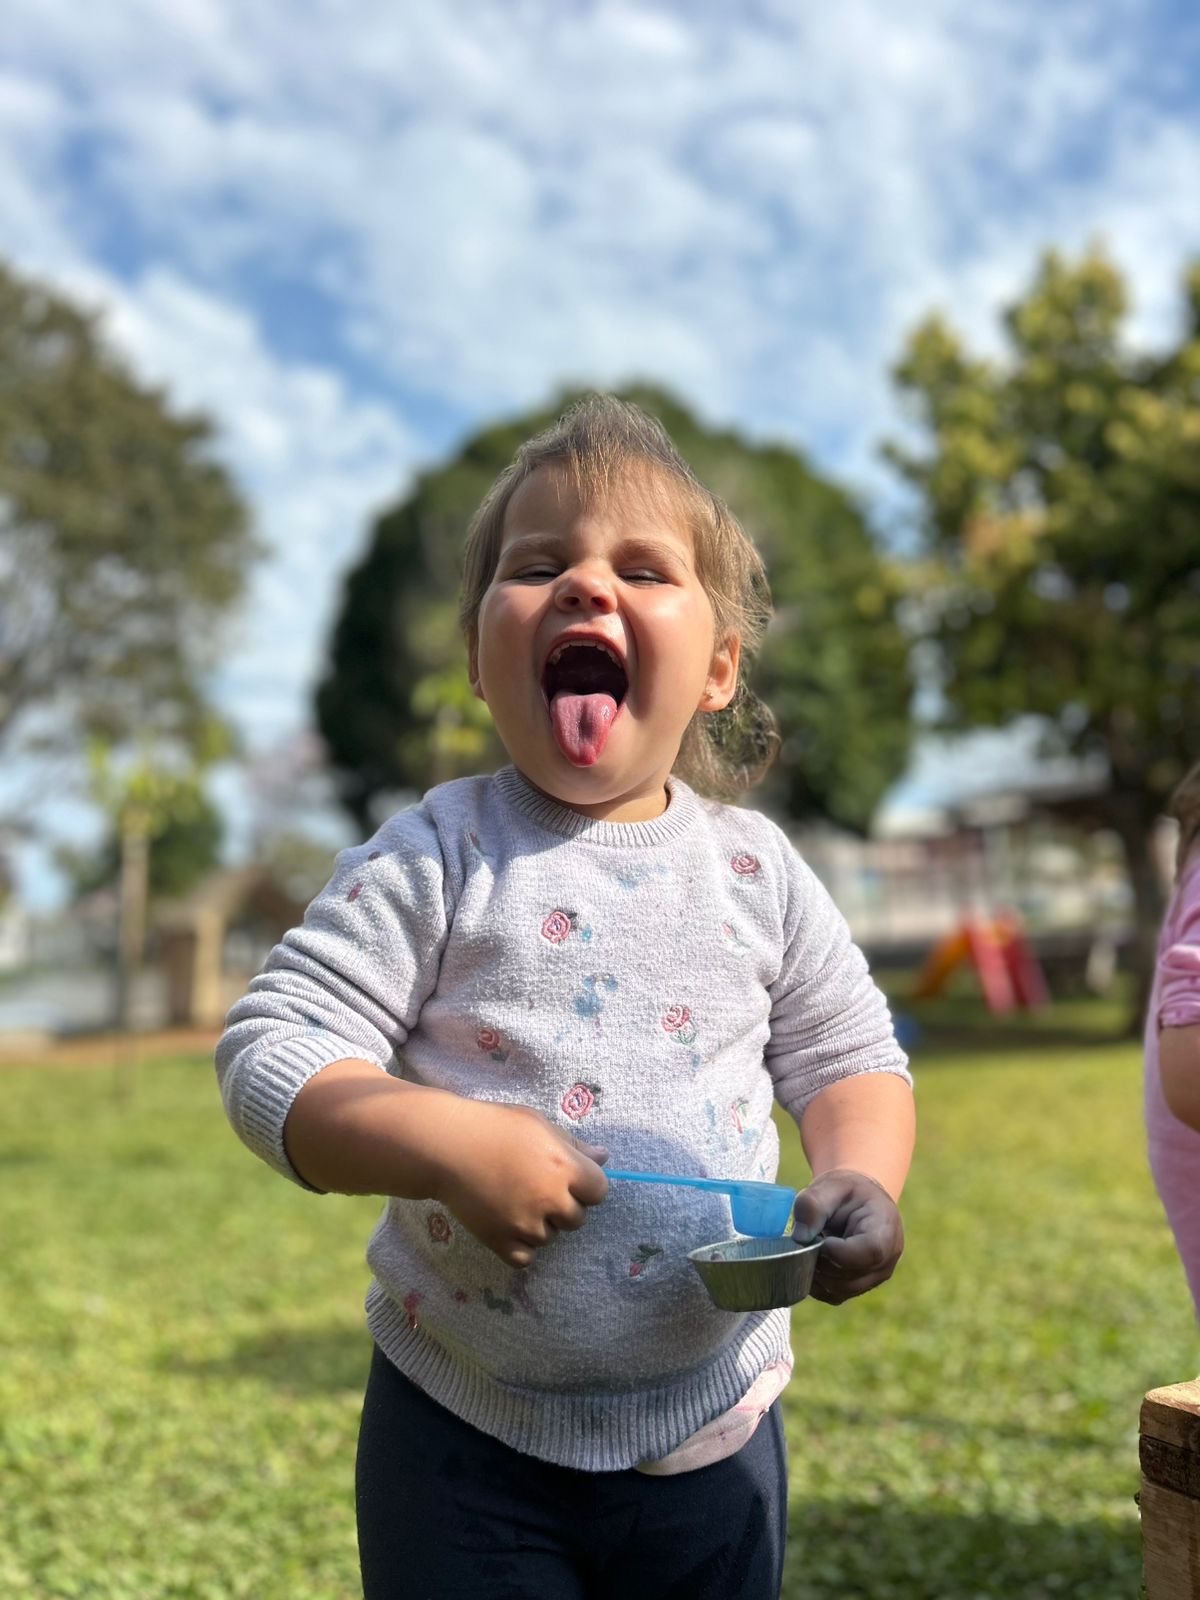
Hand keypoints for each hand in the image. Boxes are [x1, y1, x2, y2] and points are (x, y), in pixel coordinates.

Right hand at [432, 1099, 608, 1267]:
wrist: (446, 1146)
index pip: (599, 1191)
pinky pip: (526, 1257)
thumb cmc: (495, 1127)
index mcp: (564, 1167)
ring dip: (539, 1224)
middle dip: (563, 1206)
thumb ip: (574, 1145)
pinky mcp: (500, 1242)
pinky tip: (507, 1222)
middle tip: (536, 1187)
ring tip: (514, 1199)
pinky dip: (520, 1245)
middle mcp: (549, 1199)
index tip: (567, 1177)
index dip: (586, 1184)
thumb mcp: (539, 1125)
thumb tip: (604, 1158)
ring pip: (550, 1237)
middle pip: (577, 1219)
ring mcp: (525, 1224)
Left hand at [791, 1168, 903, 1304]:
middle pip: (850, 1277)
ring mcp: (873, 1279)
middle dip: (821, 1260)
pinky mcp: (856, 1288)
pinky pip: (832, 1295)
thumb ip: (813, 1204)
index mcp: (885, 1229)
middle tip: (809, 1236)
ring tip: (813, 1244)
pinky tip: (813, 1257)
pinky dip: (815, 1281)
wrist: (858, 1201)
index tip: (820, 1239)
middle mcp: (886, 1260)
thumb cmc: (847, 1191)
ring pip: (839, 1290)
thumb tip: (800, 1238)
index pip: (870, 1252)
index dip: (839, 1251)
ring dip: (816, 1271)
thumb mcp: (830, 1185)